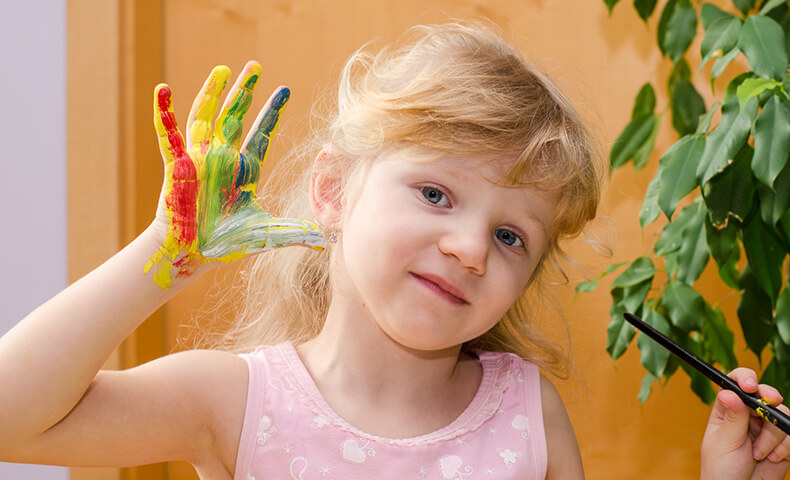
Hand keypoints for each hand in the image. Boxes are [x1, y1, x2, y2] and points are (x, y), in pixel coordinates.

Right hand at [143, 61, 324, 288]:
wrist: (192, 254)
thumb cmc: (225, 244)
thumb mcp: (266, 235)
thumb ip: (294, 233)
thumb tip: (322, 241)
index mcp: (245, 170)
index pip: (262, 133)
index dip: (272, 111)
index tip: (285, 89)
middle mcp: (223, 158)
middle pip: (235, 116)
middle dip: (245, 91)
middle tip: (255, 65)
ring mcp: (199, 159)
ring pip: (205, 117)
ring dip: (212, 92)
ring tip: (224, 69)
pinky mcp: (178, 166)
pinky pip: (169, 135)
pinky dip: (164, 113)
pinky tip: (162, 89)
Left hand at [701, 368, 789, 479]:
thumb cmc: (722, 468)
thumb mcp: (724, 442)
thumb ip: (733, 417)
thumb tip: (729, 392)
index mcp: (727, 409)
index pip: (735, 383)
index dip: (744, 378)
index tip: (750, 385)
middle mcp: (747, 414)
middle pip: (764, 394)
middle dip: (769, 399)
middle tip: (771, 401)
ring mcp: (766, 428)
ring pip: (780, 416)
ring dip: (771, 436)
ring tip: (756, 453)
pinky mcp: (781, 443)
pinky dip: (784, 448)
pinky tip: (771, 459)